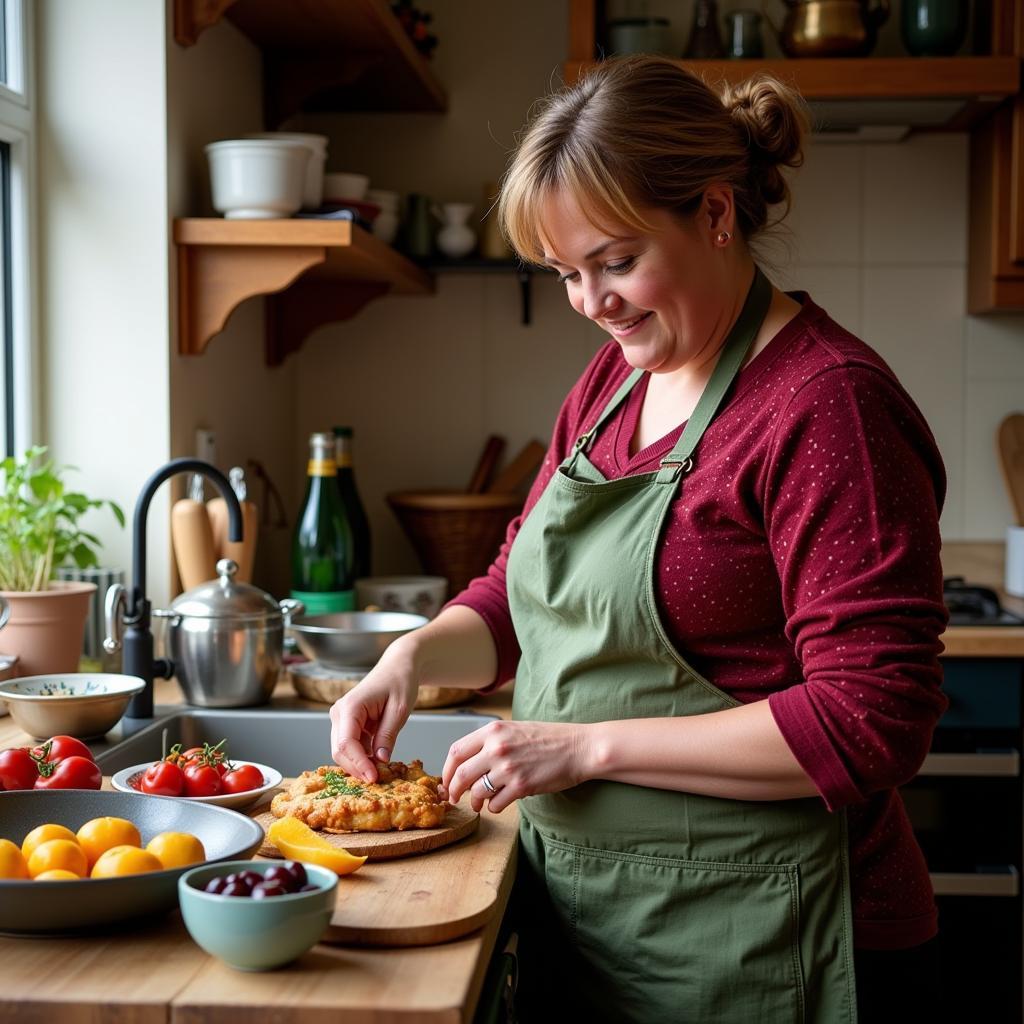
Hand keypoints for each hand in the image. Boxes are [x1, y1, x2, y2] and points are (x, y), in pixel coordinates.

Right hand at [329, 641, 419, 781]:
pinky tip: (377, 761)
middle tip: (378, 780)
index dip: (359, 764)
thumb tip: (379, 760)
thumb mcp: (399, 709)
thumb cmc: (400, 682)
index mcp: (350, 706)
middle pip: (340, 751)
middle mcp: (339, 713)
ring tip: (380, 772)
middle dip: (357, 768)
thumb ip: (388, 735)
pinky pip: (350, 746)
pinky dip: (362, 756)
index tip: (374, 778)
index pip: (346, 743)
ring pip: (342, 751)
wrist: (398, 666)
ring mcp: (341, 718)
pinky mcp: (347, 723)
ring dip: (359, 763)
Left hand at [441, 719, 591, 812]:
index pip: (456, 751)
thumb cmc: (549, 739)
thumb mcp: (514, 730)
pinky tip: (502, 802)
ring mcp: (508, 768)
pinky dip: (494, 807)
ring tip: (480, 803)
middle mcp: (497, 748)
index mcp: (494, 730)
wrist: (578, 748)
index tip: (446, 780)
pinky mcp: (521, 786)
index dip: (445, 770)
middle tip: (454, 798)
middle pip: (460, 774)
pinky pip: (495, 804)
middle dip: (453, 790)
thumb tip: (467, 764)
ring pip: (476, 792)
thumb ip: (490, 742)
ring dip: (475, 802)